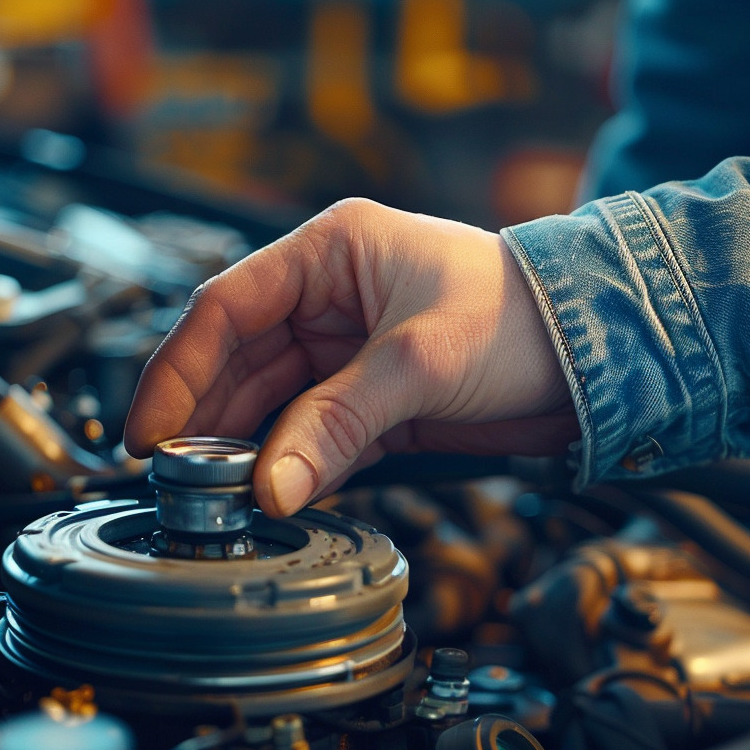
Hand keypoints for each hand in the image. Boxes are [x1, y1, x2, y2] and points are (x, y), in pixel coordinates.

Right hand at [123, 198, 577, 516]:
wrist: (597, 358)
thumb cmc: (523, 318)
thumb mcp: (419, 361)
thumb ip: (337, 422)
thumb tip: (270, 486)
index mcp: (328, 253)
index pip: (224, 308)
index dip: (178, 370)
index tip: (151, 431)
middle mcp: (328, 299)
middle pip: (237, 362)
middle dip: (207, 420)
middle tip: (181, 479)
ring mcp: (347, 354)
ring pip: (271, 406)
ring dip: (246, 451)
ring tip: (221, 497)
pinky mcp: (373, 402)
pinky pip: (312, 437)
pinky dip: (294, 467)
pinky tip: (276, 495)